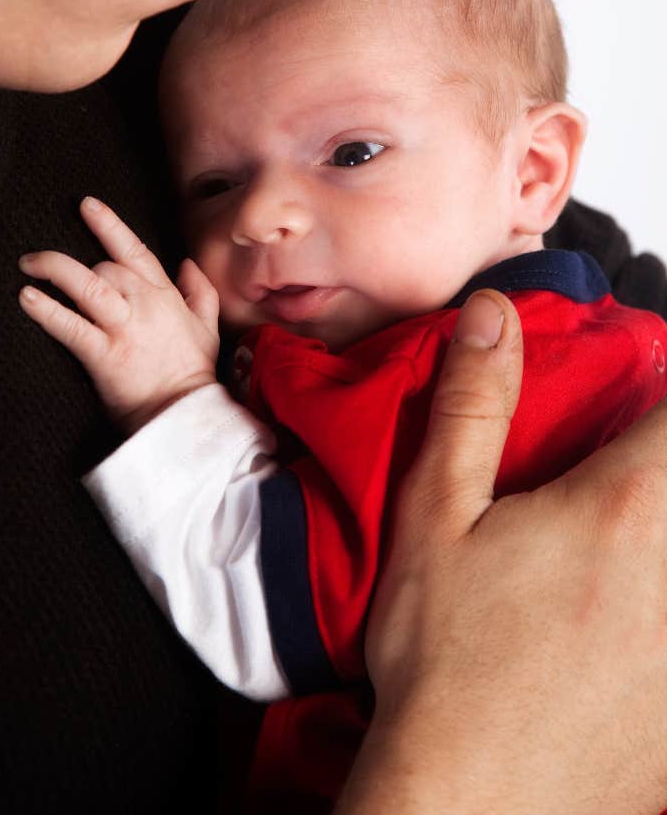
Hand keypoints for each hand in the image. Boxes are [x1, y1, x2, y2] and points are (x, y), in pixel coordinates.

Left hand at [18, 197, 219, 433]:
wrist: (185, 415)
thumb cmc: (191, 373)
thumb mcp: (207, 326)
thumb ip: (198, 291)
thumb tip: (187, 264)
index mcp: (164, 295)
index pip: (134, 250)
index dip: (109, 224)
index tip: (87, 205)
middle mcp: (143, 304)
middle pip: (103, 267)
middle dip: (75, 266)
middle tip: (47, 266)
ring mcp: (123, 328)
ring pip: (86, 285)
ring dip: (53, 268)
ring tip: (28, 264)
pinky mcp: (104, 355)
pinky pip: (70, 326)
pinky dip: (46, 310)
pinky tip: (27, 296)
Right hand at [340, 289, 666, 814]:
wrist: (476, 804)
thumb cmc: (448, 668)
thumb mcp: (437, 518)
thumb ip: (472, 406)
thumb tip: (492, 317)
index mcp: (628, 508)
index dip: (663, 384)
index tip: (638, 393)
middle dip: (657, 460)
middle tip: (619, 466)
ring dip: (660, 521)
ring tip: (607, 546)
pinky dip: (658, 598)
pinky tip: (618, 613)